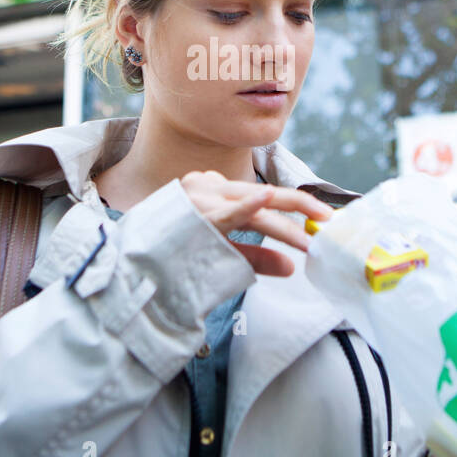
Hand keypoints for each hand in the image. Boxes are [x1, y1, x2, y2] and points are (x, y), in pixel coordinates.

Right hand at [179, 170, 333, 276]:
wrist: (126, 265)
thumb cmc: (171, 256)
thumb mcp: (220, 253)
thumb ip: (253, 257)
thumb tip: (291, 267)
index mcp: (214, 191)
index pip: (264, 197)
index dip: (298, 205)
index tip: (324, 218)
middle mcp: (208, 188)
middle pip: (265, 197)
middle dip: (301, 208)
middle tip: (330, 222)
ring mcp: (198, 200)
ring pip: (253, 210)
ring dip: (284, 227)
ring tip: (308, 240)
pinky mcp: (190, 218)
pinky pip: (223, 212)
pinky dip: (245, 205)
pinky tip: (264, 197)